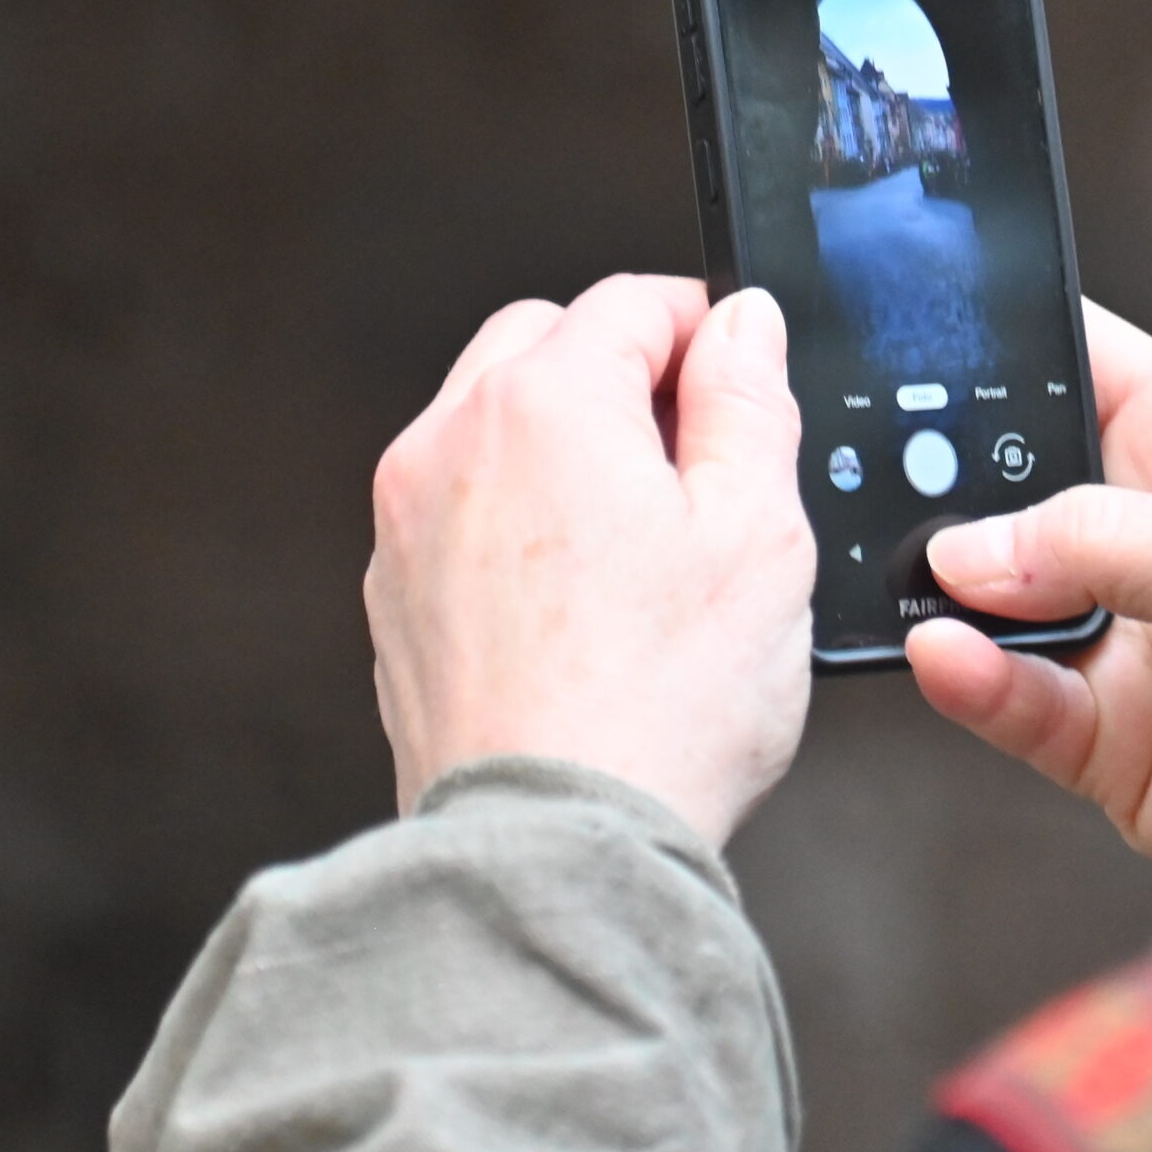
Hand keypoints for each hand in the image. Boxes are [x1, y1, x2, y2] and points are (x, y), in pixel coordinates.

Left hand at [366, 276, 814, 848]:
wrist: (553, 849)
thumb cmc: (660, 708)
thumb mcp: (758, 533)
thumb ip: (750, 404)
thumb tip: (742, 327)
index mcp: (545, 405)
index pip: (630, 303)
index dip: (705, 327)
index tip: (744, 376)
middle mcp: (452, 444)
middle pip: (545, 344)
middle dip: (625, 374)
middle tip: (702, 458)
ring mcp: (407, 523)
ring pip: (492, 424)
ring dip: (566, 442)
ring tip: (645, 540)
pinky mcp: (394, 598)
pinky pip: (461, 510)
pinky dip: (518, 518)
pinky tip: (583, 598)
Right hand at [907, 303, 1151, 871]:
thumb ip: (1108, 545)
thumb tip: (970, 551)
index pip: (1086, 369)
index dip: (1006, 345)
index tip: (911, 331)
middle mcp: (1150, 539)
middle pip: (1015, 489)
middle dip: (945, 484)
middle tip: (875, 478)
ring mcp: (1123, 640)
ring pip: (997, 602)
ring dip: (947, 592)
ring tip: (908, 581)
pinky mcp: (1107, 740)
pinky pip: (1015, 701)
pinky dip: (973, 681)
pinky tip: (946, 656)